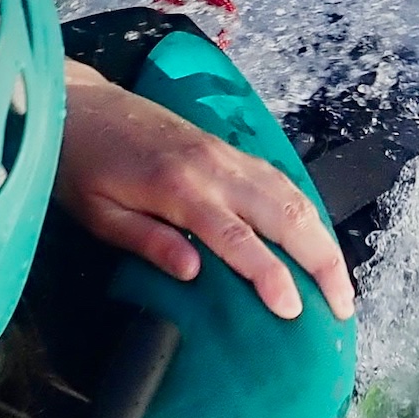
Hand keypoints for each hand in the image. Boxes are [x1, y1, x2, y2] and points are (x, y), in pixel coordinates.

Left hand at [54, 60, 353, 320]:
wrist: (78, 105)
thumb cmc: (80, 165)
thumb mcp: (97, 213)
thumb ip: (146, 241)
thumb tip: (194, 273)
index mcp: (178, 187)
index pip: (237, 237)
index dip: (270, 275)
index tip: (293, 311)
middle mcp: (212, 166)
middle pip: (285, 214)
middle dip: (321, 262)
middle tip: (340, 309)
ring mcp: (224, 154)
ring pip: (292, 195)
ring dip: (323, 239)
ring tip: (340, 283)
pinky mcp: (227, 149)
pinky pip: (280, 179)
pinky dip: (306, 212)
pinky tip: (316, 238)